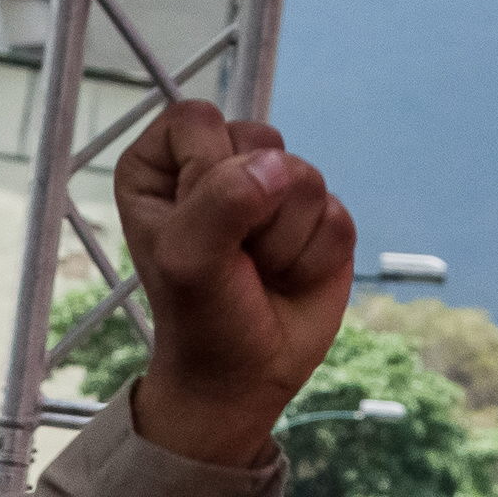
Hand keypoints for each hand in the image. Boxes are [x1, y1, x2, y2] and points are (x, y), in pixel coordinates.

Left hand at [114, 101, 355, 467]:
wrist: (244, 377)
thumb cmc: (199, 316)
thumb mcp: (187, 260)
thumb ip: (221, 202)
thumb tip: (278, 169)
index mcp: (161, 163)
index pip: (196, 119)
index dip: (204, 173)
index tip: (193, 226)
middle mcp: (216, 164)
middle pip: (258, 140)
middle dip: (252, 210)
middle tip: (233, 256)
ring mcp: (272, 188)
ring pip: (304, 175)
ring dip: (284, 239)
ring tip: (260, 270)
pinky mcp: (319, 216)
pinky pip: (336, 213)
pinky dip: (314, 257)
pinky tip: (290, 277)